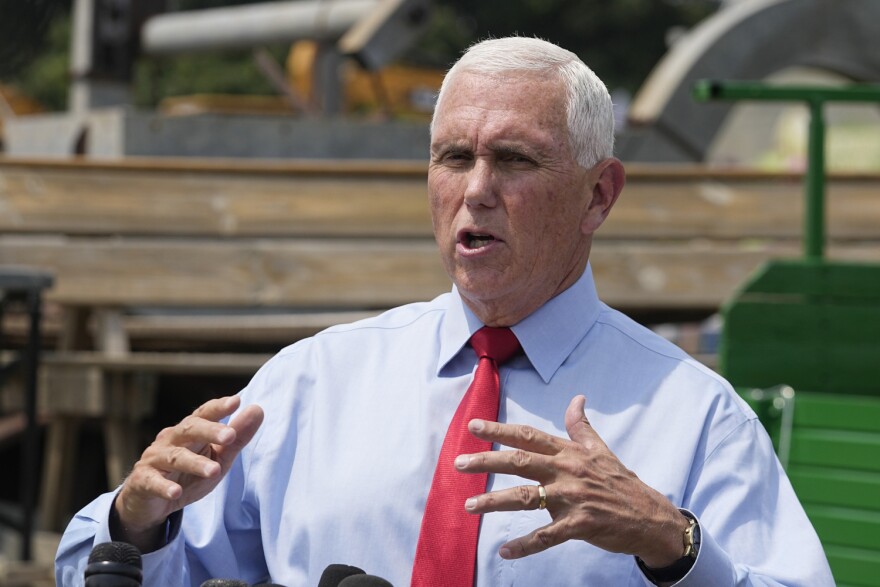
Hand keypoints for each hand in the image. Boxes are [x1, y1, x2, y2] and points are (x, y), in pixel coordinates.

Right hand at [113, 395, 263, 551]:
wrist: (150, 502)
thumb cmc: (188, 474)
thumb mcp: (218, 458)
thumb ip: (236, 437)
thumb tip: (258, 409)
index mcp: (190, 431)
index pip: (204, 414)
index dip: (218, 407)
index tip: (236, 401)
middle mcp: (170, 439)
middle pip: (189, 430)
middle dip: (209, 431)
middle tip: (230, 436)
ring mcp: (154, 459)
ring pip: (175, 457)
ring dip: (195, 463)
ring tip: (214, 470)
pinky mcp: (142, 481)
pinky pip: (152, 482)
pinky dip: (164, 487)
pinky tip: (176, 492)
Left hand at [455, 395, 687, 566]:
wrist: (650, 516)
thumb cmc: (620, 481)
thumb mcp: (600, 450)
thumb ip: (581, 426)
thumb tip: (576, 398)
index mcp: (569, 452)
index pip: (528, 436)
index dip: (500, 429)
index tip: (473, 425)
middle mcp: (568, 470)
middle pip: (520, 461)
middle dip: (487, 461)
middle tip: (458, 463)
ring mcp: (573, 498)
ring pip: (527, 498)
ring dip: (494, 502)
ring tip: (469, 505)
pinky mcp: (580, 525)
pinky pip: (547, 536)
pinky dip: (525, 545)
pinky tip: (505, 550)